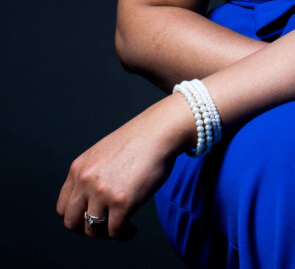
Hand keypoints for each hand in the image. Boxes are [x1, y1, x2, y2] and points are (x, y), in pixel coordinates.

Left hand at [56, 94, 192, 239]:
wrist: (160, 130)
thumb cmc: (138, 140)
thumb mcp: (102, 154)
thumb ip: (91, 175)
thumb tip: (91, 201)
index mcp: (78, 169)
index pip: (63, 208)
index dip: (77, 217)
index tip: (92, 217)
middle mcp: (85, 181)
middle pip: (72, 223)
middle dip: (88, 229)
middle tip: (106, 226)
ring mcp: (102, 192)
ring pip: (93, 230)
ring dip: (107, 234)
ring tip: (122, 228)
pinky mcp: (122, 202)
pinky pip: (116, 231)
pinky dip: (125, 234)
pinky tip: (132, 229)